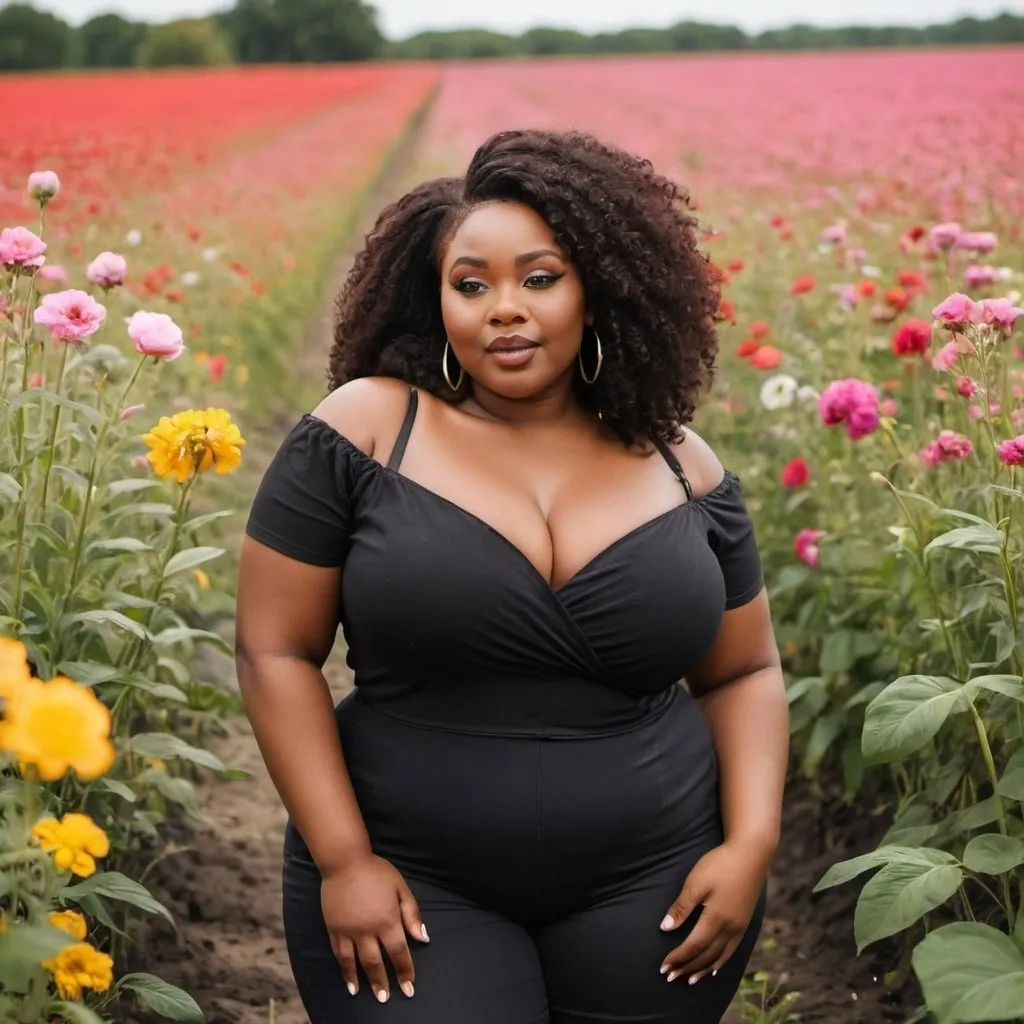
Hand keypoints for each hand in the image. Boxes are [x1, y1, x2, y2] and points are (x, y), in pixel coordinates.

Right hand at [320, 853, 429, 1002]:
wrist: (345, 861)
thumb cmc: (376, 871)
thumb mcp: (400, 887)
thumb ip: (412, 913)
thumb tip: (423, 938)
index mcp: (387, 919)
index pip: (399, 952)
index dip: (405, 971)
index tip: (409, 987)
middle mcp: (367, 929)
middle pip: (376, 962)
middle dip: (383, 982)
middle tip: (386, 999)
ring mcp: (348, 930)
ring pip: (355, 962)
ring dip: (362, 980)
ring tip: (366, 995)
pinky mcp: (334, 928)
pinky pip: (339, 953)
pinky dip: (343, 969)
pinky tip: (348, 979)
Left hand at [658, 840, 767, 984]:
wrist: (752, 854)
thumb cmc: (721, 864)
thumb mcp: (696, 882)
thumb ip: (681, 907)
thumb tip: (665, 928)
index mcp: (716, 919)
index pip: (693, 946)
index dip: (678, 958)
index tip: (663, 966)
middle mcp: (730, 928)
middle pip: (706, 956)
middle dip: (687, 967)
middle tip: (671, 977)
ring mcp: (740, 927)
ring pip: (720, 957)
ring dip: (703, 969)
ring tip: (689, 979)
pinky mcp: (745, 922)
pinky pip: (731, 951)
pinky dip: (720, 961)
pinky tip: (714, 966)